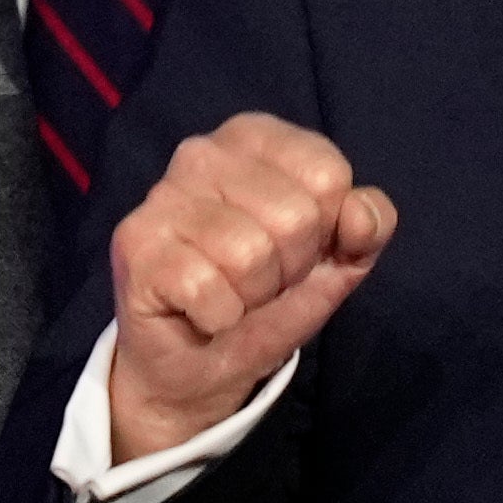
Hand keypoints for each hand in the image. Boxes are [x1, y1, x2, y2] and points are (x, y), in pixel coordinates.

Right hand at [105, 113, 396, 459]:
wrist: (195, 365)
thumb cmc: (264, 299)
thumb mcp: (335, 262)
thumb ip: (367, 229)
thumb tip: (361, 215)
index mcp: (255, 137)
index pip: (328, 174)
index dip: (326, 231)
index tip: (296, 250)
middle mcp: (202, 152)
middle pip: (295, 216)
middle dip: (289, 269)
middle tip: (258, 282)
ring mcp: (162, 196)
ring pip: (250, 255)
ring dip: (252, 298)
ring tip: (230, 296)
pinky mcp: (135, 245)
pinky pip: (210, 291)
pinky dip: (219, 318)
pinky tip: (201, 312)